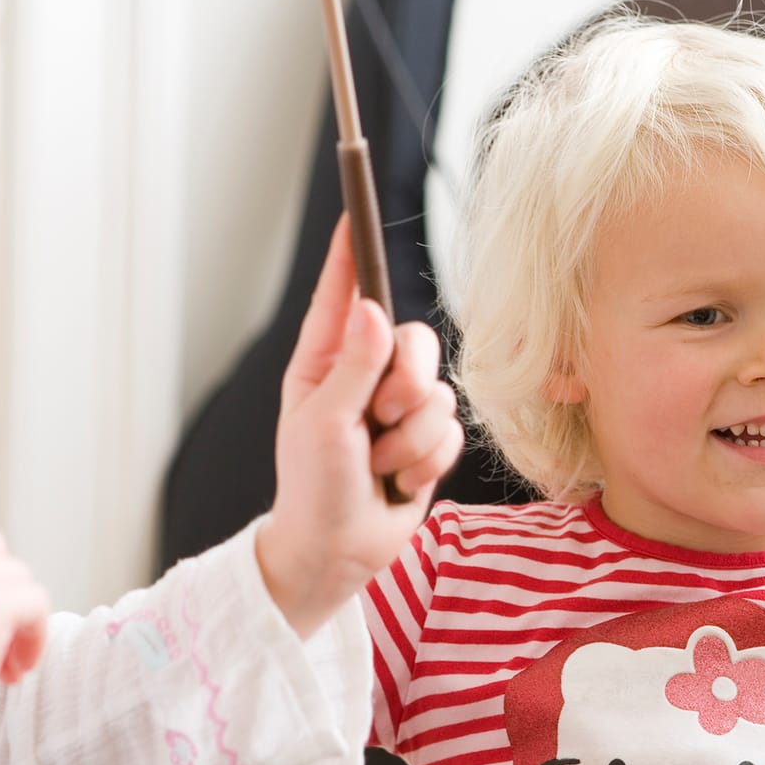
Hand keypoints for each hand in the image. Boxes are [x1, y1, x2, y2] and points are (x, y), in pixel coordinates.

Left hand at [257, 216, 463, 635]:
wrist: (338, 554)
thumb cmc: (312, 488)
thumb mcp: (324, 424)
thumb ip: (353, 366)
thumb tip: (372, 308)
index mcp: (326, 361)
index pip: (345, 293)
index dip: (352, 253)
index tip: (356, 210)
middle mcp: (365, 375)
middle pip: (414, 340)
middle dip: (406, 383)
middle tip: (380, 418)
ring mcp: (398, 408)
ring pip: (438, 391)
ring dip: (411, 437)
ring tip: (379, 465)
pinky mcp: (427, 439)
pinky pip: (452, 429)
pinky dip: (427, 459)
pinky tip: (400, 481)